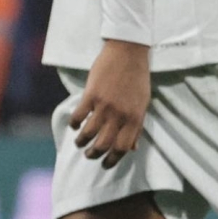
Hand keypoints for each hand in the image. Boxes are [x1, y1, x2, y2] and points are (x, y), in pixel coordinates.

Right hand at [71, 39, 150, 167]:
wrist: (128, 53)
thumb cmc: (137, 79)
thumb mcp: (143, 103)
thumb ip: (137, 126)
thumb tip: (133, 148)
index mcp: (135, 118)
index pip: (123, 148)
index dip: (113, 160)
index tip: (105, 165)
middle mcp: (120, 115)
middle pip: (103, 145)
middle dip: (94, 155)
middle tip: (89, 155)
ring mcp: (105, 105)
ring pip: (88, 134)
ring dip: (81, 142)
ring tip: (79, 142)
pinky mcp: (91, 95)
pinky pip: (78, 117)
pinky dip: (74, 125)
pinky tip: (75, 126)